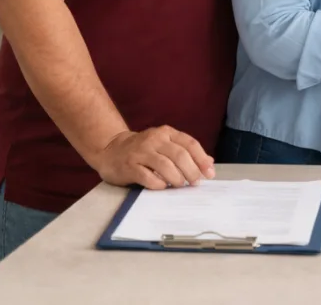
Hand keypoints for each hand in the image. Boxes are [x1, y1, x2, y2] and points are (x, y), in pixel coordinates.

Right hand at [95, 126, 215, 190]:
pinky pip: (148, 177)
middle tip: (195, 183)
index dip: (202, 159)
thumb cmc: (144, 150)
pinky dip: (159, 184)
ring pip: (165, 166)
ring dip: (176, 178)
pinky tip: (163, 187)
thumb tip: (209, 163)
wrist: (111, 150)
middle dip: (191, 171)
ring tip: (180, 185)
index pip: (189, 144)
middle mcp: (154, 139)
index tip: (210, 173)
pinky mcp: (129, 166)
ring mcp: (140, 152)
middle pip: (179, 155)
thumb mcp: (165, 145)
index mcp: (166, 133)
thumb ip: (185, 152)